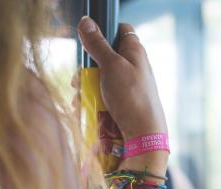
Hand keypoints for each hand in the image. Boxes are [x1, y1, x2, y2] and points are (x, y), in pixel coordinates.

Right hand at [77, 17, 166, 140]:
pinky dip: (91, 99)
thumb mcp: (111, 66)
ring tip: (79, 98)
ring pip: (99, 78)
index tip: (89, 42)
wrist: (142, 134)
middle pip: (103, 56)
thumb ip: (97, 44)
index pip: (120, 30)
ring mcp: (126, 85)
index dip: (104, 31)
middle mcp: (131, 66)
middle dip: (87, 68)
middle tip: (78, 80)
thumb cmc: (131, 97)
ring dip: (85, 87)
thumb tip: (85, 21)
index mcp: (134, 51)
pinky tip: (83, 108)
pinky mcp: (120, 102)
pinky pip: (101, 95)